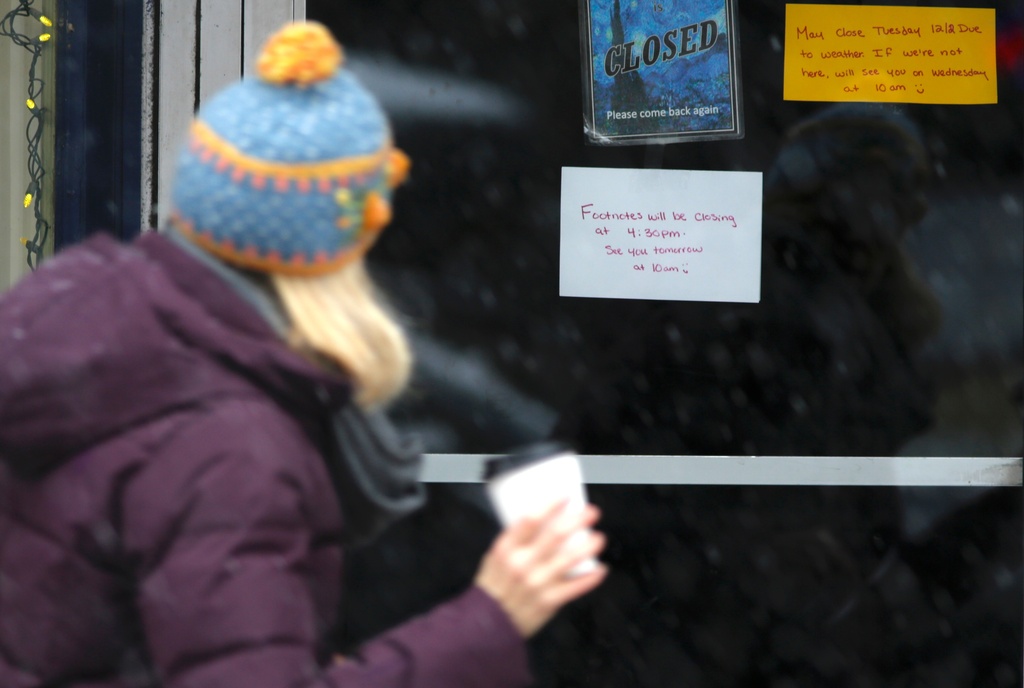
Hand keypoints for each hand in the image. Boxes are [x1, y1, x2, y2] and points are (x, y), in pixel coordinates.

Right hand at [474, 500, 607, 637]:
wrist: (487, 624)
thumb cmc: (494, 585)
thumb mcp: (495, 557)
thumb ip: (516, 541)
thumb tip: (544, 519)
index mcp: (507, 548)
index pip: (531, 520)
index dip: (551, 506)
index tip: (566, 497)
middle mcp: (522, 564)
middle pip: (555, 535)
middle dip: (578, 520)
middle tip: (592, 512)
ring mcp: (537, 583)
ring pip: (569, 560)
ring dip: (589, 547)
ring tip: (599, 538)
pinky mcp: (549, 601)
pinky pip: (575, 587)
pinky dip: (591, 578)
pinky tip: (601, 569)